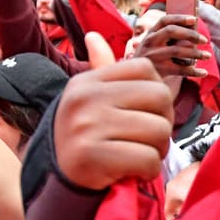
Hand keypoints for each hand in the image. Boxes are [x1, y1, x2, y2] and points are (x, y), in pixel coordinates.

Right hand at [52, 58, 174, 190]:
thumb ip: (102, 71)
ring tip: (137, 157)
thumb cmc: (84, 139)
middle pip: (160, 96)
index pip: (145, 69)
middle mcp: (85, 99)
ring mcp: (87, 126)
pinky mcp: (92, 157)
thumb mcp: (88, 101)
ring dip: (157, 151)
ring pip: (159, 130)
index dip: (156, 94)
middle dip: (163, 123)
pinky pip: (148, 160)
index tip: (144, 113)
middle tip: (146, 140)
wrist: (56, 183)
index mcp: (87, 82)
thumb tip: (94, 36)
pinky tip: (132, 173)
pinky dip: (148, 171)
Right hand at [133, 14, 210, 78]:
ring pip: (177, 50)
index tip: (194, 19)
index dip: (179, 18)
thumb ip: (168, 37)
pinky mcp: (159, 70)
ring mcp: (154, 56)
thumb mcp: (154, 44)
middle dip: (191, 34)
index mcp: (150, 33)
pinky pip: (180, 70)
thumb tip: (194, 30)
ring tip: (208, 56)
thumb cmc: (151, 58)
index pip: (165, 20)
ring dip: (196, 53)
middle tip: (205, 40)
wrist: (136, 78)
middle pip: (171, 31)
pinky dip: (194, 71)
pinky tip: (204, 72)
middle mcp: (150, 42)